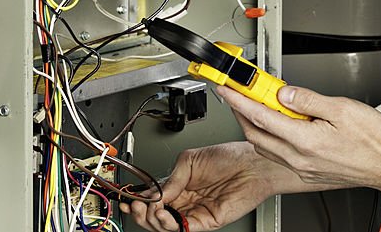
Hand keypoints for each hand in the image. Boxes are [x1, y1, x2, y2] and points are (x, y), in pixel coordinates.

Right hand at [119, 142, 287, 231]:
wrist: (252, 165)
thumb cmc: (230, 157)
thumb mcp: (191, 159)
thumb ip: (171, 178)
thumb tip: (155, 193)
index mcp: (180, 183)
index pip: (153, 197)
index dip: (139, 200)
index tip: (128, 199)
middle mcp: (185, 199)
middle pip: (155, 214)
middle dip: (141, 212)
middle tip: (136, 205)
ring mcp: (194, 211)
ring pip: (165, 225)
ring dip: (152, 219)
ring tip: (151, 208)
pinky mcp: (204, 222)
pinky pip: (182, 229)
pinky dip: (169, 225)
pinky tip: (164, 214)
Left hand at [218, 84, 380, 190]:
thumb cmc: (372, 139)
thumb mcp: (342, 108)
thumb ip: (308, 99)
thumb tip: (283, 92)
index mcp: (305, 141)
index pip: (261, 117)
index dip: (239, 100)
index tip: (227, 88)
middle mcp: (300, 158)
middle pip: (256, 134)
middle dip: (240, 113)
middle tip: (237, 94)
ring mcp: (302, 168)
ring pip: (265, 146)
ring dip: (254, 126)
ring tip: (255, 105)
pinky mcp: (308, 172)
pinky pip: (278, 154)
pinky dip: (269, 137)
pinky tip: (277, 124)